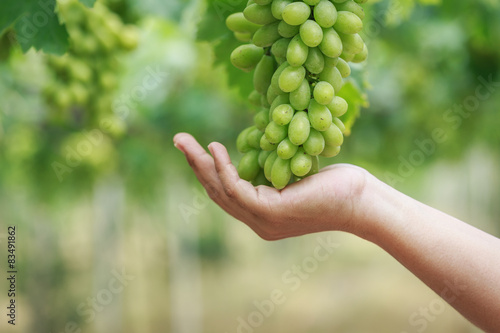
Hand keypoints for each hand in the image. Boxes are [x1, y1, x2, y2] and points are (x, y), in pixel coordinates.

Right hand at [173, 133, 371, 239]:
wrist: (362, 201)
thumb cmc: (336, 186)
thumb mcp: (295, 176)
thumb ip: (273, 172)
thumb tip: (260, 147)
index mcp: (263, 216)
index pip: (227, 194)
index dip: (207, 172)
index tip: (197, 149)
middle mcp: (259, 223)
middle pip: (217, 193)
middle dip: (195, 166)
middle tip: (178, 140)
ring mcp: (264, 221)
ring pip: (221, 191)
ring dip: (201, 164)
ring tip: (185, 141)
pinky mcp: (272, 212)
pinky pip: (238, 188)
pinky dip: (224, 168)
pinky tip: (216, 148)